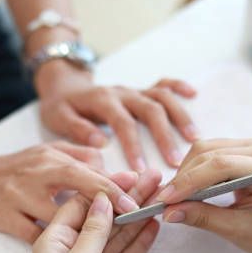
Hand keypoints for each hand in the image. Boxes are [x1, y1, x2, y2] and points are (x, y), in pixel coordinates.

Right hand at [0, 140, 141, 241]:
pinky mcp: (4, 219)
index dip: (114, 186)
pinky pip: (34, 236)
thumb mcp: (47, 153)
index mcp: (50, 160)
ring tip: (114, 235)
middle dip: (109, 201)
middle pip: (78, 189)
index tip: (138, 196)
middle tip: (136, 211)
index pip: (88, 173)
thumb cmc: (16, 168)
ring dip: (86, 228)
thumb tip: (109, 162)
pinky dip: (55, 244)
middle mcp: (36, 177)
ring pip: (58, 217)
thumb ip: (79, 156)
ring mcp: (19, 198)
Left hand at [26, 169, 161, 252]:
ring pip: (116, 236)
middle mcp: (71, 250)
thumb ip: (94, 229)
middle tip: (154, 179)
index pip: (81, 203)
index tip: (131, 174)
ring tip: (160, 197)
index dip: (106, 187)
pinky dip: (138, 243)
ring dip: (137, 217)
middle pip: (103, 217)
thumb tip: (103, 197)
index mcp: (54, 240)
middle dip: (128, 198)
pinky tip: (154, 226)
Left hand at [35, 60, 197, 170]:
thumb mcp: (58, 117)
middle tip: (175, 161)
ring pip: (161, 97)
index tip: (141, 169)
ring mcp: (133, 90)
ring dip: (179, 116)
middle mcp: (122, 92)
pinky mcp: (139, 89)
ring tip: (193, 138)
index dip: (134, 146)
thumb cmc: (61, 107)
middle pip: (150, 109)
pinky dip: (179, 86)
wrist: (62, 85)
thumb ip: (77, 129)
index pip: (123, 123)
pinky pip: (162, 83)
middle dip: (164, 135)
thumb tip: (101, 143)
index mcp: (103, 100)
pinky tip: (194, 95)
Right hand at [158, 138, 251, 252]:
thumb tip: (169, 212)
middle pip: (210, 153)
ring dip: (186, 172)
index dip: (190, 181)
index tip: (166, 199)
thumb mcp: (237, 231)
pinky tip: (187, 187)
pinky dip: (194, 168)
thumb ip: (203, 218)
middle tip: (165, 202)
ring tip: (175, 196)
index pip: (222, 166)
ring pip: (206, 148)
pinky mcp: (246, 146)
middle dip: (183, 178)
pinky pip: (211, 150)